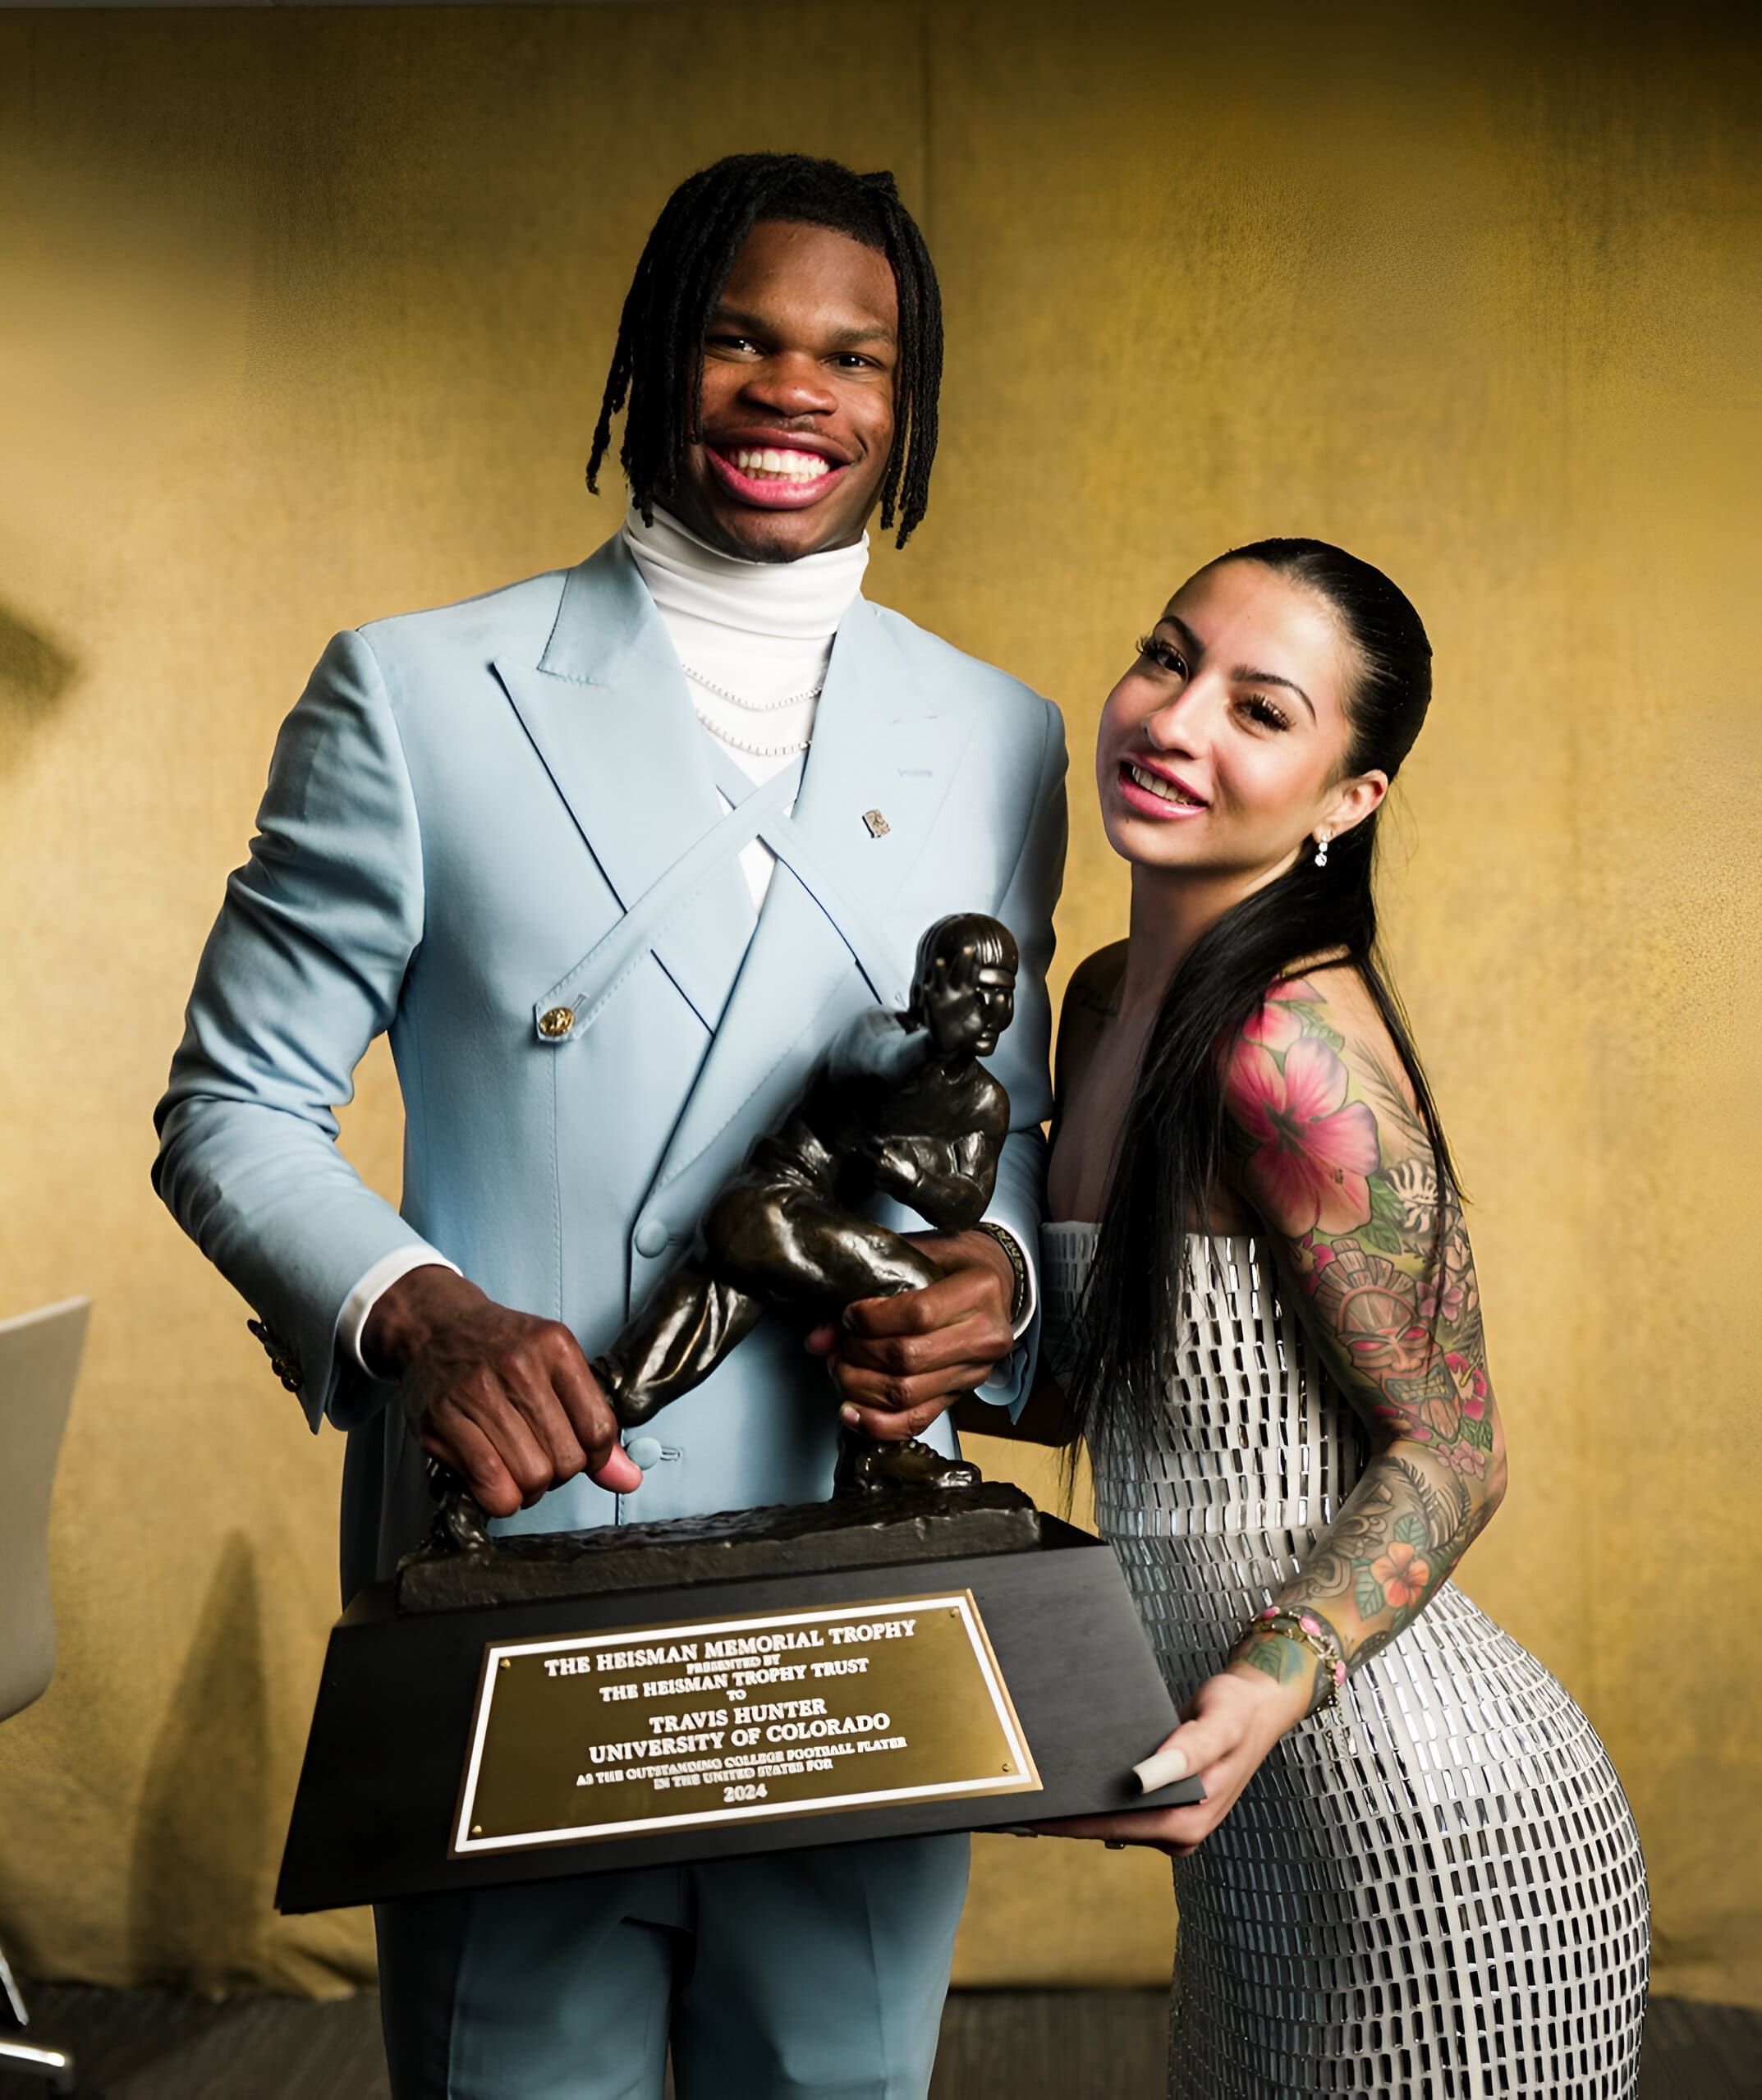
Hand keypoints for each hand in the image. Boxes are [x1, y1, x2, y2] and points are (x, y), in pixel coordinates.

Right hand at [365, 1266, 641, 1515]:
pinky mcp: (442, 1419)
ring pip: (531, 1477)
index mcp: (555, 1347)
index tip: (579, 1454)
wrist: (436, 1326)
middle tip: (542, 1461)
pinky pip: (489, 1484)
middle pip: (565, 1460)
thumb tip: (628, 1479)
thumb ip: (592, 1423)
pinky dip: (500, 1498)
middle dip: (559, 1475)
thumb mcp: (555, 1366)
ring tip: (517, 1471)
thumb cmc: (500, 1349)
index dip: (594, 1458)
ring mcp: (477, 1392)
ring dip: (529, 1490)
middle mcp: (518, 1366)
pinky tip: (495, 1481)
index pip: (598, 1429)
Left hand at [804, 1229, 1015, 1440]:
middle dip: (860, 1354)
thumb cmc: (957, 1262)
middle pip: (908, 1359)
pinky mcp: (961, 1396)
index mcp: (980, 1291)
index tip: (850, 1315)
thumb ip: (872, 1284)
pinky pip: (917, 1421)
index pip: (918, 1315)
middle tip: (840, 1345)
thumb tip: (820, 1337)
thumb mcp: (920, 1254)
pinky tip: (852, 1412)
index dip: (872, 1319)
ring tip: (841, 1369)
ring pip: (907, 1395)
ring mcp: (975, 1372)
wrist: (998, 1283)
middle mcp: (984, 1336)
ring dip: (860, 1387)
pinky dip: (878, 1423)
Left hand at [1031, 1663, 1309, 1855]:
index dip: (1070, 1821)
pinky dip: (1091, 1796)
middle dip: (1063, 1816)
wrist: (1257, 1704)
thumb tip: (1140, 1781)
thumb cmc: (1238, 1710)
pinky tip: (1064, 1780)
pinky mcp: (1162, 1806)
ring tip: (1027, 1788)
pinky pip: (1118, 1807)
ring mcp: (1170, 1821)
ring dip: (1073, 1807)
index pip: (1114, 1827)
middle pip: (1106, 1828)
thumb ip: (1185, 1752)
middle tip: (1013, 1798)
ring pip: (1109, 1820)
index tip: (1029, 1812)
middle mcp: (1178, 1831)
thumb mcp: (1218, 1724)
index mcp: (1188, 1822)